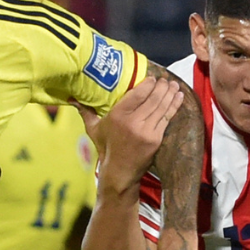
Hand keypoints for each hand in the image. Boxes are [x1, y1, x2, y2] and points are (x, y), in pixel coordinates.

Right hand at [93, 76, 182, 191]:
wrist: (119, 172)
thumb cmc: (106, 148)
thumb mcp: (93, 129)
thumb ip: (85, 111)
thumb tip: (72, 98)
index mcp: (118, 115)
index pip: (137, 94)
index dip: (148, 84)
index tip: (153, 78)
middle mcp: (133, 122)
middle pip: (152, 98)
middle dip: (161, 87)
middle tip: (166, 80)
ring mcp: (146, 131)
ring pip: (161, 107)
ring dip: (170, 94)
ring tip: (174, 85)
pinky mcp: (155, 139)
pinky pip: (167, 119)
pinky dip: (174, 107)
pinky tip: (178, 98)